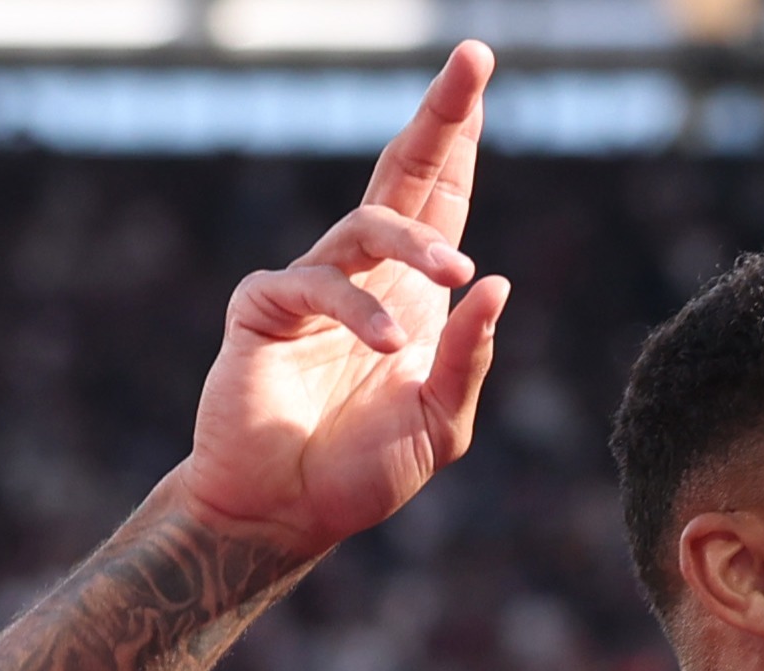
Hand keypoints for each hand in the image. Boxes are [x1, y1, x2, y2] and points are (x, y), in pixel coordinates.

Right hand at [168, 42, 511, 555]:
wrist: (286, 515)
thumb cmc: (361, 471)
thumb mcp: (441, 424)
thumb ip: (469, 360)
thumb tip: (499, 284)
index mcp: (411, 294)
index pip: (441, 199)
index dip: (458, 140)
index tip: (478, 73)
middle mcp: (365, 275)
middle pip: (403, 175)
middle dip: (439, 119)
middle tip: (471, 62)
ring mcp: (312, 285)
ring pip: (368, 225)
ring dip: (419, 242)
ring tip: (458, 272)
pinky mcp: (264, 308)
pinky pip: (318, 285)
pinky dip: (361, 312)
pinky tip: (391, 348)